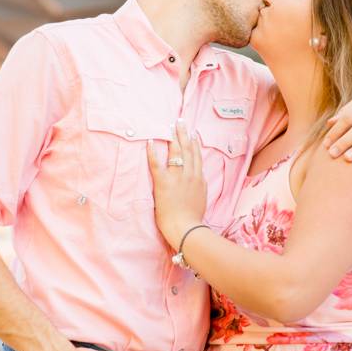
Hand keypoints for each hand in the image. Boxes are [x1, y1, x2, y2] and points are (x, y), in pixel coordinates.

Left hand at [146, 120, 206, 246]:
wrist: (187, 228)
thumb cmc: (193, 218)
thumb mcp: (201, 199)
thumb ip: (199, 187)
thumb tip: (197, 180)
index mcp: (199, 179)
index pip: (197, 156)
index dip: (194, 143)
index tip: (192, 133)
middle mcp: (190, 174)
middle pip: (187, 149)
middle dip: (184, 134)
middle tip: (180, 122)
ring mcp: (177, 177)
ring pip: (176, 152)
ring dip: (172, 137)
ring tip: (169, 126)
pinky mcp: (163, 183)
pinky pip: (157, 163)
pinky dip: (153, 151)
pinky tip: (150, 141)